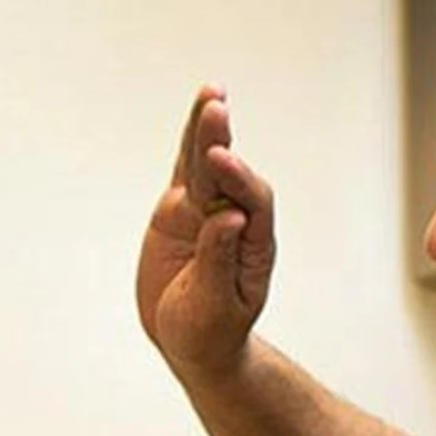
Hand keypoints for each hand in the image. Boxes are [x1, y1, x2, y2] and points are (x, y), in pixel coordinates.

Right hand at [136, 85, 276, 380]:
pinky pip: (187, 169)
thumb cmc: (208, 332)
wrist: (192, 342)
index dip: (237, 180)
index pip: (252, 203)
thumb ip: (219, 262)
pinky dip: (191, 140)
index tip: (220, 161)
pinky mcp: (183, 208)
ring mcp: (207, 211)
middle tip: (216, 110)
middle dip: (221, 144)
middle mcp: (235, 221)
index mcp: (253, 246)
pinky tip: (203, 107)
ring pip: (207, 165)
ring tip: (212, 94)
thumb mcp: (213, 308)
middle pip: (230, 175)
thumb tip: (229, 217)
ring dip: (208, 130)